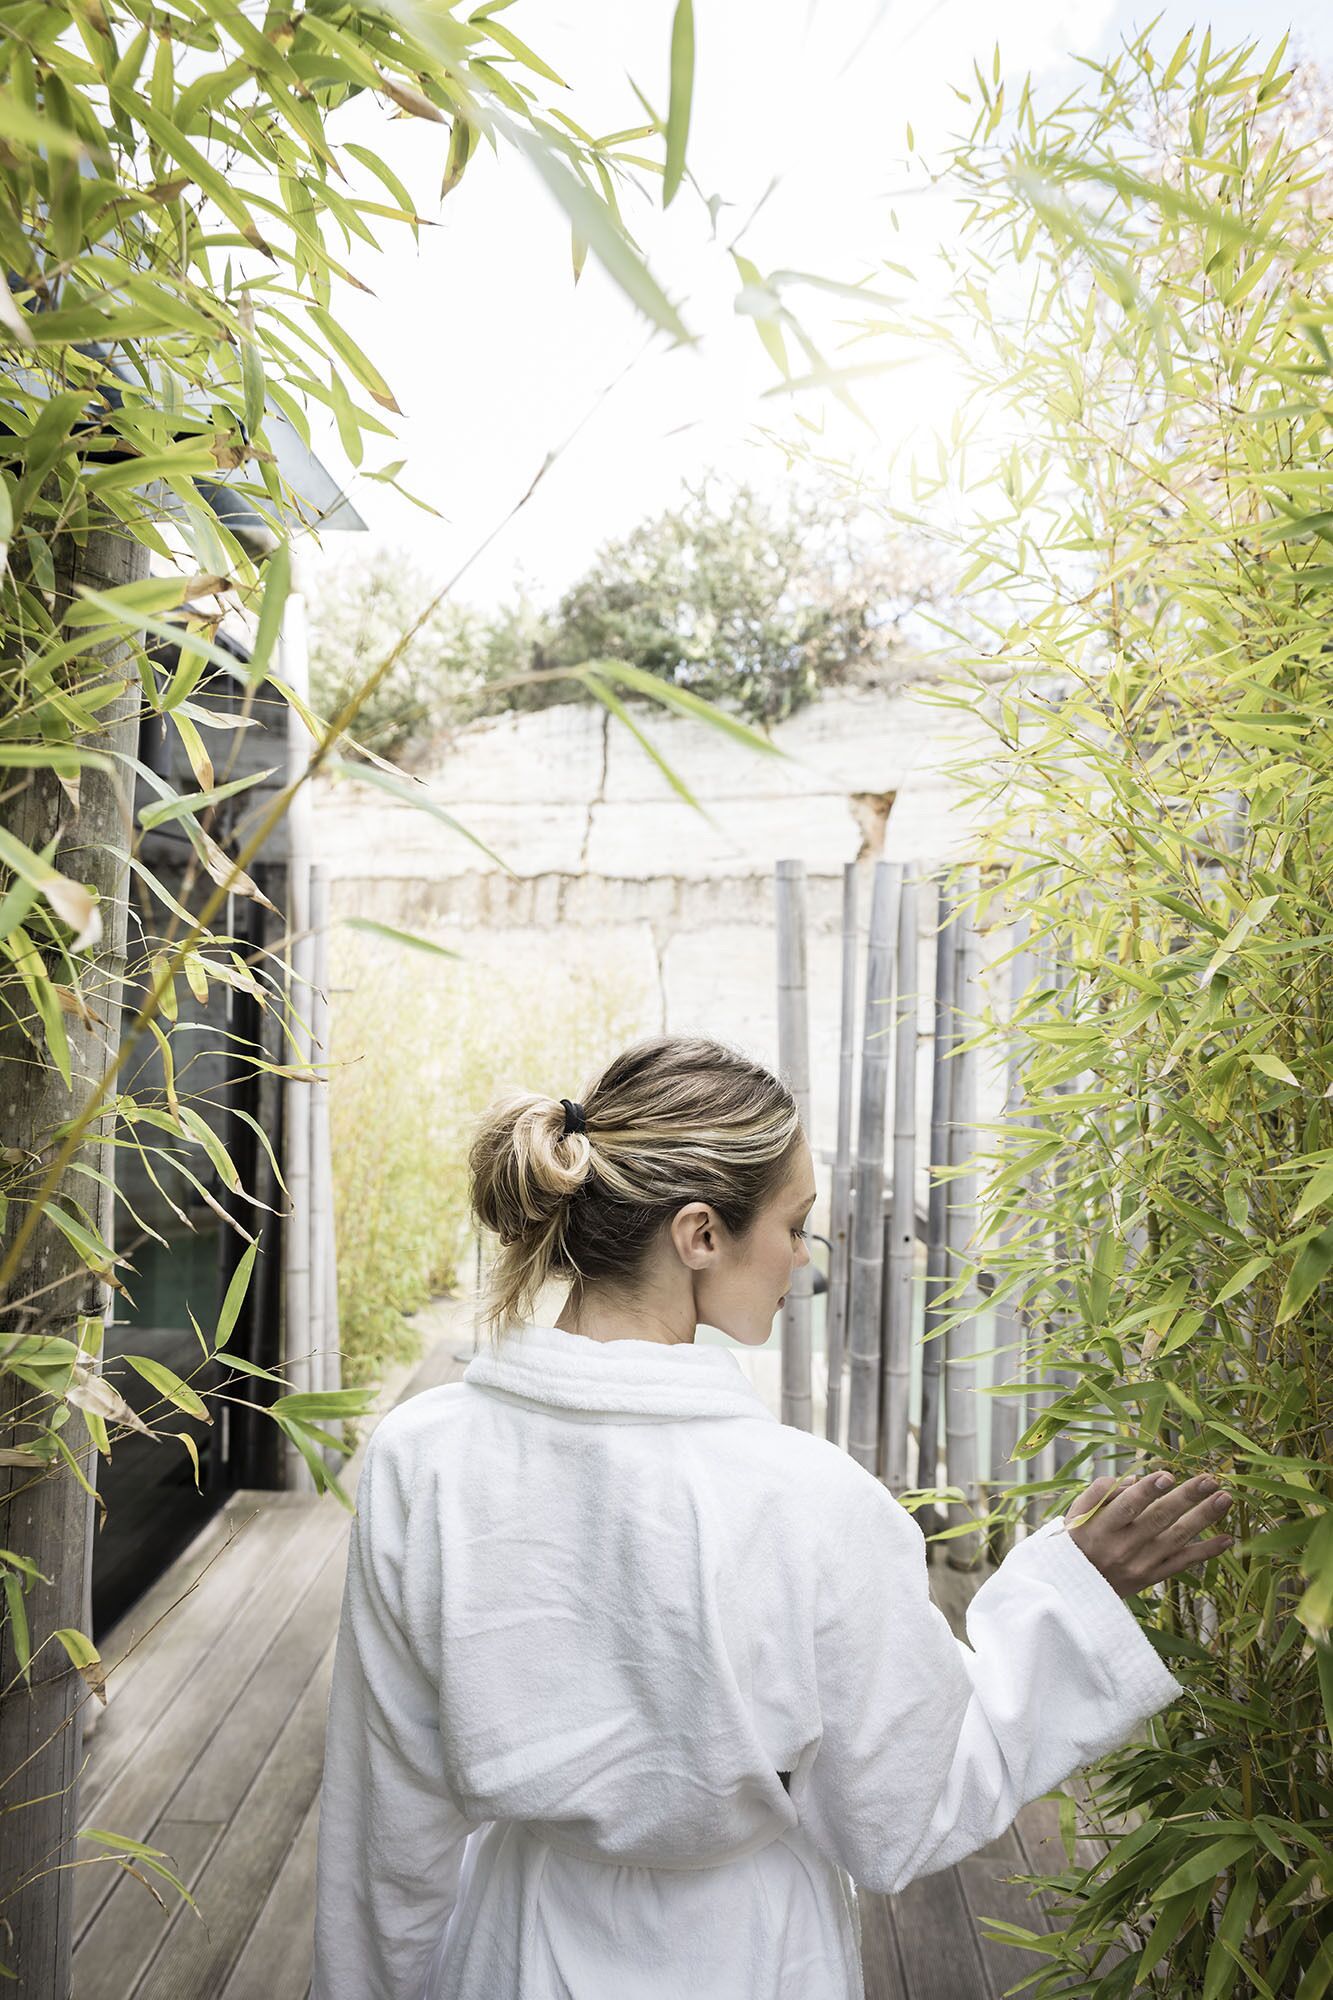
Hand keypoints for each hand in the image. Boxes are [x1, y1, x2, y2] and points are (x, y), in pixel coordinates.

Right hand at [1066, 1469, 1234, 1597]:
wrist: (1073, 1590)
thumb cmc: (1076, 1541)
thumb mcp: (1076, 1514)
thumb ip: (1100, 1493)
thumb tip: (1135, 1480)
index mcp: (1100, 1528)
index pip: (1127, 1506)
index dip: (1147, 1491)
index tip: (1167, 1475)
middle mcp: (1122, 1547)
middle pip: (1158, 1519)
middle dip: (1186, 1498)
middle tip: (1210, 1479)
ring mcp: (1140, 1565)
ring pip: (1176, 1539)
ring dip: (1203, 1518)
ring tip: (1225, 1499)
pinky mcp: (1151, 1578)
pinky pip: (1182, 1563)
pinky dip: (1205, 1552)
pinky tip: (1227, 1539)